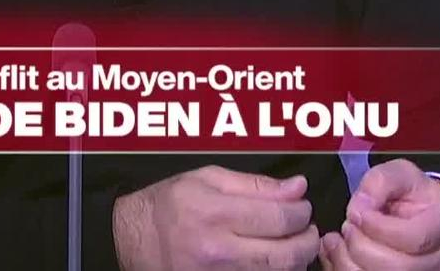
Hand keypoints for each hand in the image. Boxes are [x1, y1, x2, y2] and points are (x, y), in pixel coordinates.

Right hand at [113, 165, 319, 269]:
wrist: (132, 240)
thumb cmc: (169, 204)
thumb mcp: (207, 179)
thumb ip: (256, 185)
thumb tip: (298, 188)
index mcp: (215, 214)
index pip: (280, 218)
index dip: (302, 211)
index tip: (302, 206)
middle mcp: (217, 251)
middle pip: (286, 255)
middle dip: (308, 241)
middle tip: (308, 229)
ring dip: (295, 260)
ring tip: (293, 244)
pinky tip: (272, 260)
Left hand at [319, 160, 439, 270]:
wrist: (423, 213)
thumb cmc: (413, 194)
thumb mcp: (401, 173)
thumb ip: (380, 182)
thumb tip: (360, 207)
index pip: (414, 238)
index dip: (378, 227)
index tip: (358, 212)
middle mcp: (439, 259)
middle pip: (397, 267)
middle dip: (361, 245)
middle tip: (348, 225)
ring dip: (348, 260)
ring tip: (342, 238)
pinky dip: (342, 268)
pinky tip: (338, 250)